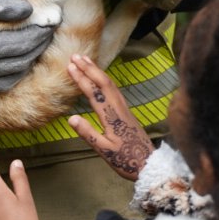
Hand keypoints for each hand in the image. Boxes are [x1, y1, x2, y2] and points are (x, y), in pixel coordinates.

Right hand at [0, 0, 55, 91]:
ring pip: (13, 76)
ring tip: (36, 44)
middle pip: (22, 60)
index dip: (42, 30)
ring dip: (29, 61)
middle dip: (40, 44)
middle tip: (49, 29)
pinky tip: (16, 63)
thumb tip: (28, 9)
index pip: (25, 42)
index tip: (53, 18)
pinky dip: (13, 75)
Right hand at [66, 54, 152, 180]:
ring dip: (97, 70)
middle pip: (103, 81)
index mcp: (111, 116)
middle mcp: (118, 107)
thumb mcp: (104, 150)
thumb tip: (70, 118)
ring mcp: (124, 108)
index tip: (70, 66)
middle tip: (75, 55)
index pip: (94, 92)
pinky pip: (114, 89)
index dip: (81, 78)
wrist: (148, 163)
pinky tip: (101, 78)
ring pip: (110, 83)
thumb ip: (88, 133)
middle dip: (89, 67)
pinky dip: (105, 78)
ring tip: (86, 60)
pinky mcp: (127, 111)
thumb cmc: (125, 159)